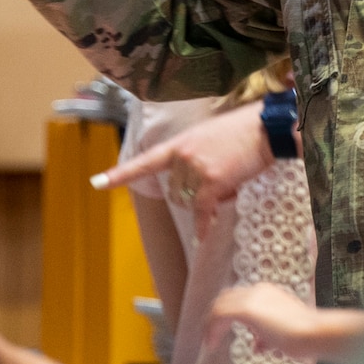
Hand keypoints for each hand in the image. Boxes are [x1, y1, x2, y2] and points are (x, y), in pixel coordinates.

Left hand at [97, 102, 274, 239]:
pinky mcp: (212, 182)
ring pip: (190, 202)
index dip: (120, 174)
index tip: (97, 183)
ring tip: (230, 181)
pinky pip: (203, 211)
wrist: (266, 129)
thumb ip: (194, 154)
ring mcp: (196, 169)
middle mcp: (182, 157)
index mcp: (178, 144)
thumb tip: (197, 179)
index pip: (145, 162)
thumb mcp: (209, 135)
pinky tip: (203, 235)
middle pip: (175, 192)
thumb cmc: (243, 130)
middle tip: (220, 178)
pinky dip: (204, 225)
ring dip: (207, 201)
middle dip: (194, 193)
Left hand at [206, 282, 363, 363]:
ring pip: (219, 306)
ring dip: (211, 325)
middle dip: (215, 317)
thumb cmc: (306, 336)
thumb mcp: (282, 335)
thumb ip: (267, 337)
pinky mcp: (247, 309)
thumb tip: (258, 345)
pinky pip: (219, 315)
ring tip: (209, 342)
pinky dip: (212, 329)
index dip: (227, 314)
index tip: (222, 331)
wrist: (314, 333)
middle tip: (210, 336)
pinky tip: (212, 344)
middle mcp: (258, 290)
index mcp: (267, 292)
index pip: (238, 298)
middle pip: (225, 298)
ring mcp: (252, 298)